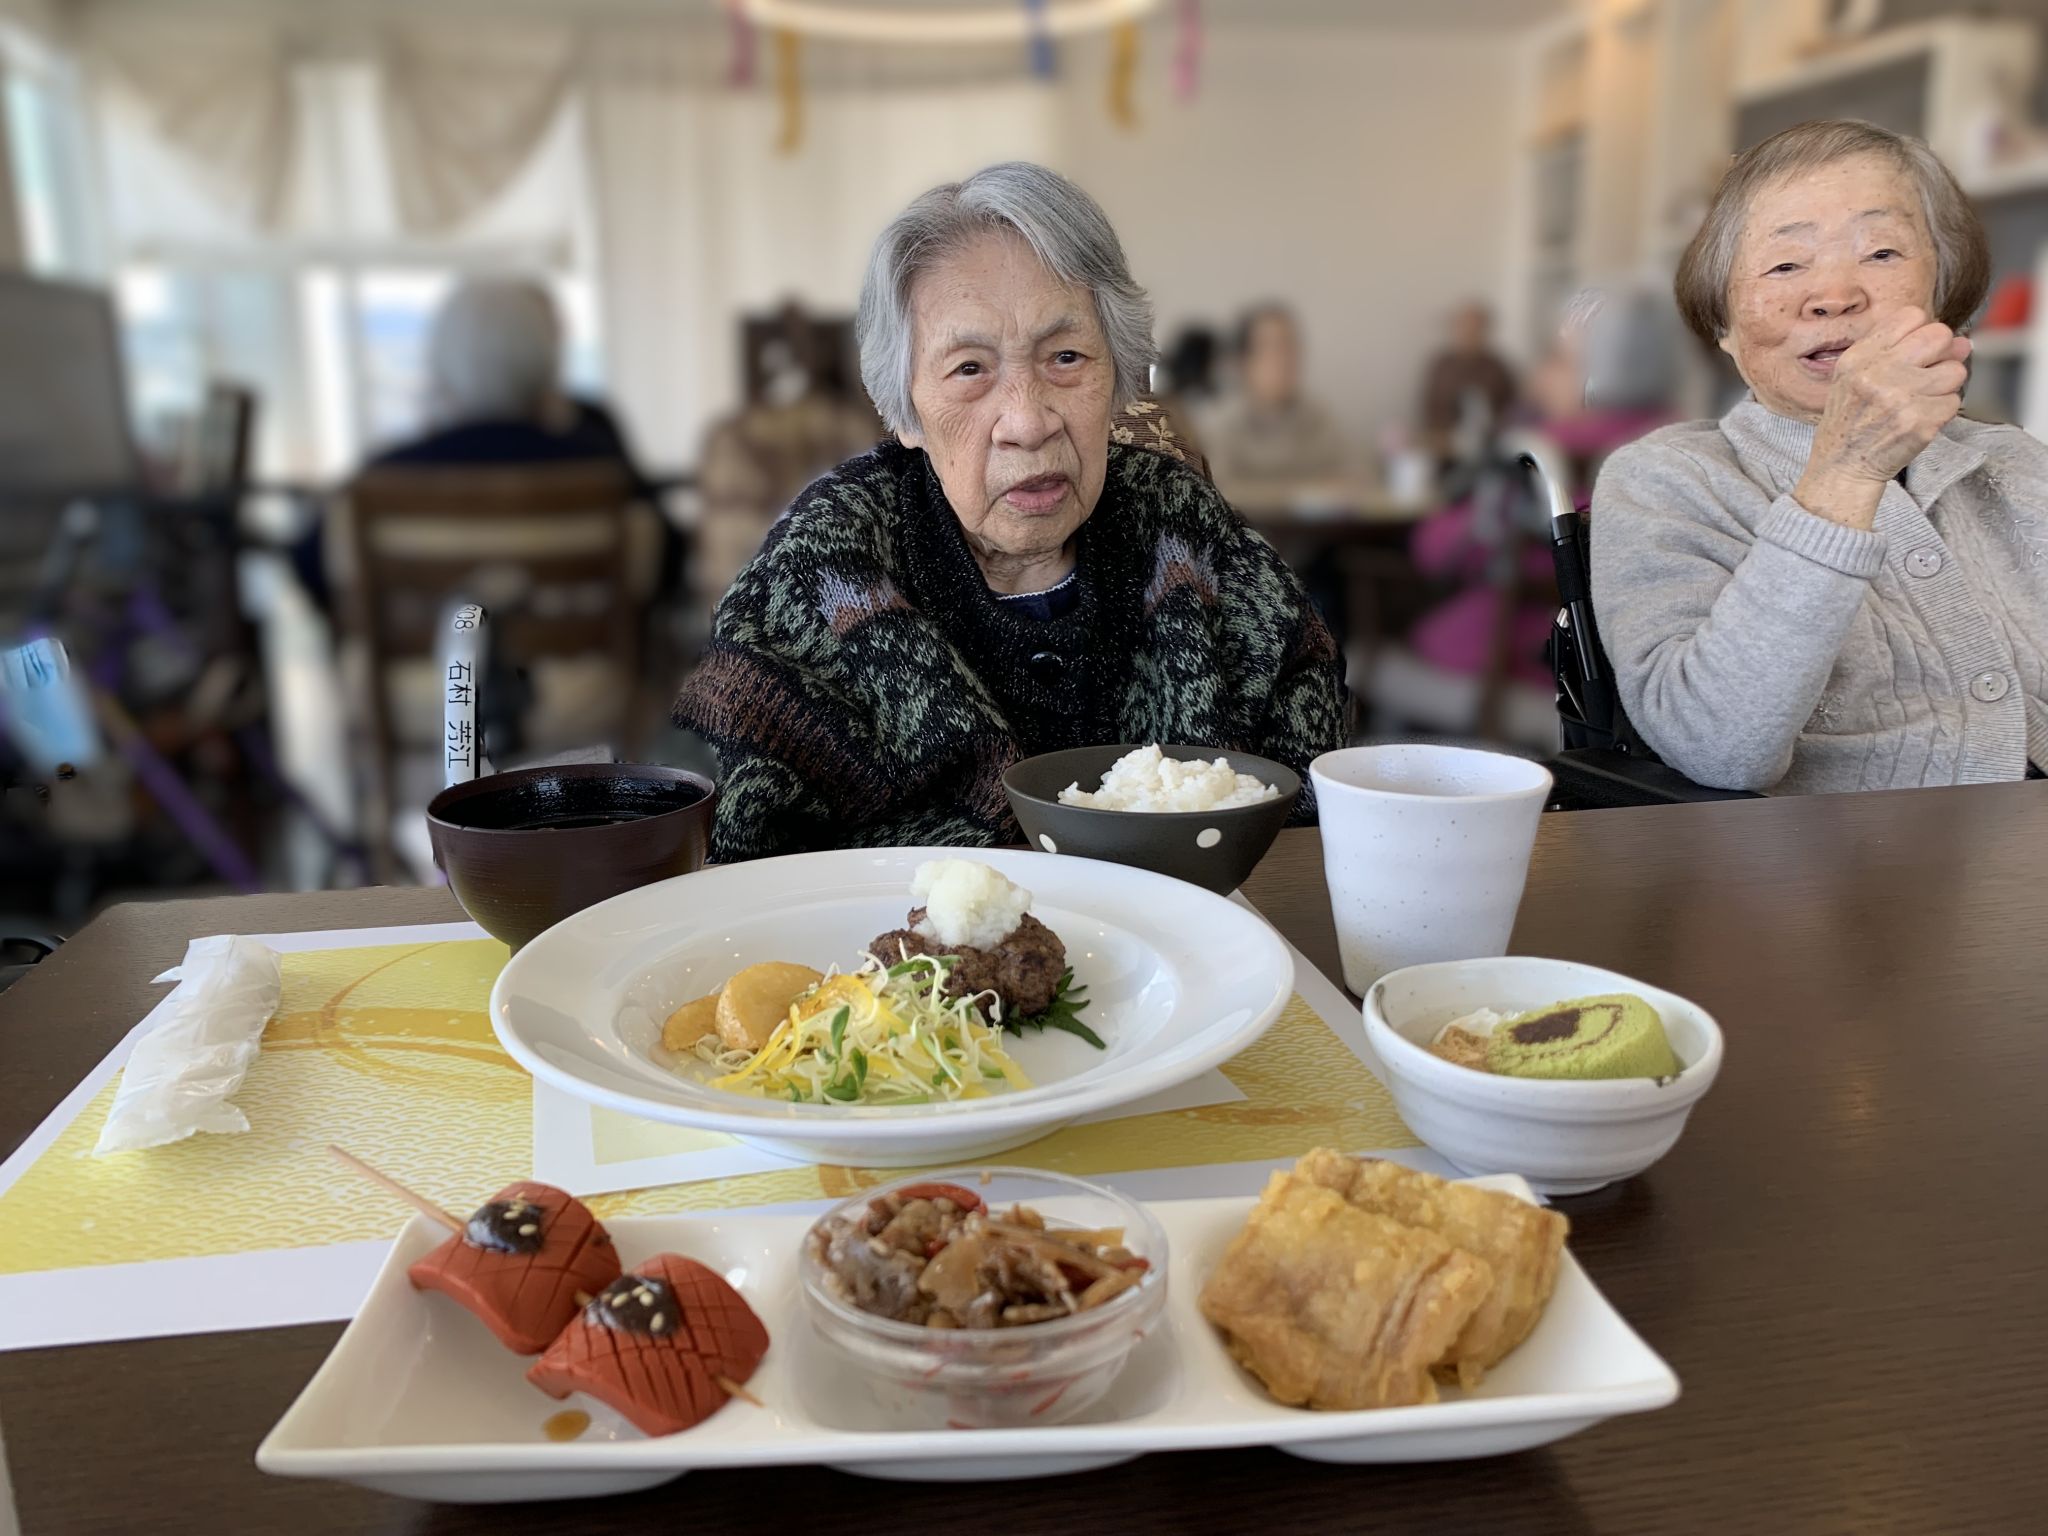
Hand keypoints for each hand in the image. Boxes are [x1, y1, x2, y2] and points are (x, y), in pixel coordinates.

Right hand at [1796, 308, 1970, 526]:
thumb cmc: (1852, 419)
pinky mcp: (1920, 423)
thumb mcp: (1856, 375)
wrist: (1841, 465)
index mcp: (1859, 357)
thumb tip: (1962, 342)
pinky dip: (1941, 411)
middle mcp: (1878, 374)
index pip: (1912, 316)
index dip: (1920, 332)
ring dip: (1944, 386)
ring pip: (1955, 371)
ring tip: (1919, 401)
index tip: (1913, 352)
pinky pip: (1954, 402)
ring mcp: (1900, 399)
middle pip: (1940, 336)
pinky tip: (1919, 419)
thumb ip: (1901, 351)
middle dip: (1941, 353)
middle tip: (1925, 374)